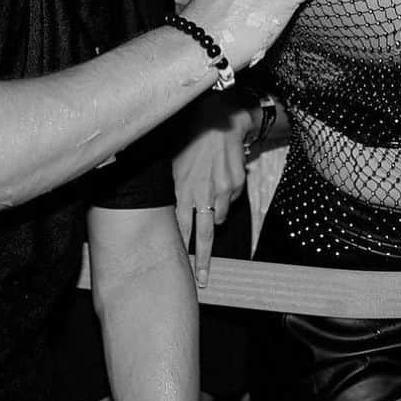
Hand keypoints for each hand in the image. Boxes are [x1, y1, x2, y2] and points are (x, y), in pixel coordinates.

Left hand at [173, 89, 251, 286]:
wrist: (220, 120)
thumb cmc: (190, 138)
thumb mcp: (172, 162)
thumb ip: (170, 187)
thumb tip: (163, 204)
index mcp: (182, 190)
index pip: (180, 228)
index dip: (180, 248)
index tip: (179, 268)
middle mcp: (202, 194)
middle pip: (204, 236)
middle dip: (202, 261)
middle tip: (202, 280)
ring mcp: (222, 191)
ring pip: (219, 216)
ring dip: (213, 216)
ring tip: (209, 201)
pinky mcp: (237, 185)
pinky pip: (231, 199)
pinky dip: (225, 197)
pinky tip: (220, 180)